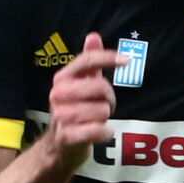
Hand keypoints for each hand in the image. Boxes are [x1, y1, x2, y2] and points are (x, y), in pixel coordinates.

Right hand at [45, 32, 124, 168]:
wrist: (59, 146)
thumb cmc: (75, 111)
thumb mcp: (80, 84)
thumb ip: (89, 61)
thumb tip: (93, 36)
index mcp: (62, 78)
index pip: (87, 60)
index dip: (108, 58)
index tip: (126, 61)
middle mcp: (57, 94)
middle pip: (100, 86)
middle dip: (109, 98)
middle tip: (103, 107)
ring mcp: (60, 115)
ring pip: (102, 110)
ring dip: (105, 117)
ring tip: (95, 121)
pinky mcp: (66, 136)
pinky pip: (99, 130)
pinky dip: (105, 132)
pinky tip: (99, 133)